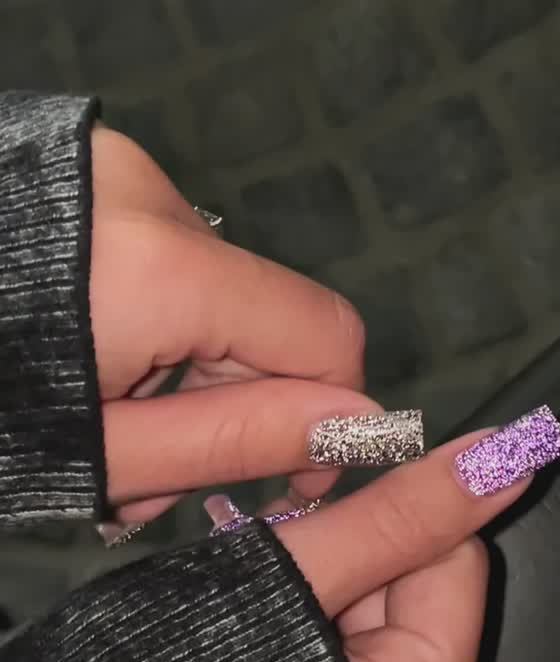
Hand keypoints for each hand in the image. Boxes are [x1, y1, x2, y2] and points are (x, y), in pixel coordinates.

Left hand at [90, 125, 379, 528]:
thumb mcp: (104, 453)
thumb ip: (237, 438)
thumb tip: (364, 428)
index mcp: (161, 266)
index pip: (324, 333)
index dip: (332, 415)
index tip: (294, 481)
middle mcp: (154, 196)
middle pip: (262, 318)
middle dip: (232, 407)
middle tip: (159, 484)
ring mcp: (117, 175)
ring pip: (213, 296)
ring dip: (186, 375)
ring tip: (114, 434)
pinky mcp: (92, 177)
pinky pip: (165, 265)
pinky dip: (150, 329)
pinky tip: (97, 373)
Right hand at [251, 407, 559, 661]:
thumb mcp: (295, 578)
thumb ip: (396, 518)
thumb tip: (507, 459)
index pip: (455, 565)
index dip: (399, 511)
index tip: (329, 487)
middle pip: (416, 595)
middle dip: (353, 545)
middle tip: (275, 528)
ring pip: (373, 616)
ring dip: (321, 570)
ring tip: (252, 561)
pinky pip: (342, 652)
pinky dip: (305, 610)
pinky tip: (256, 596)